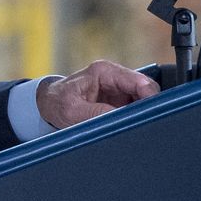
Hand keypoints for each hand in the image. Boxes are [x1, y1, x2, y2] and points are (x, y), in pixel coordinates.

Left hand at [35, 60, 159, 128]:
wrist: (48, 106)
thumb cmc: (57, 102)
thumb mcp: (72, 111)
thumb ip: (96, 114)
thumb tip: (120, 119)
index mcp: (105, 71)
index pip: (140, 81)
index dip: (151, 97)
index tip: (152, 114)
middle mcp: (115, 78)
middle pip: (147, 92)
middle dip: (149, 108)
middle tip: (147, 125)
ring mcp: (119, 91)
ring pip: (144, 102)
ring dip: (143, 115)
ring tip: (138, 129)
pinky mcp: (120, 103)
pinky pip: (136, 111)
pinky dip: (136, 120)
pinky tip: (132, 129)